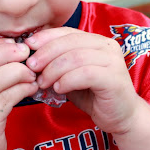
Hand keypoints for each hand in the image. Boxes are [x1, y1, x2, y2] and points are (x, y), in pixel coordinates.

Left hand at [25, 28, 139, 133]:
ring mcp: (113, 61)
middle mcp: (107, 46)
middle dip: (46, 53)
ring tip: (43, 82)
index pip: (68, 32)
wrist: (121, 117)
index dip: (46, 37)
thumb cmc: (94, 96)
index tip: (28, 45)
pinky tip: (58, 89)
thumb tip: (31, 57)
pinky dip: (67, 80)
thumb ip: (58, 64)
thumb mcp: (71, 76)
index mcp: (97, 41)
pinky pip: (85, 74)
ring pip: (76, 57)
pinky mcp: (115, 79)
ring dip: (54, 69)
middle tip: (31, 67)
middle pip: (70, 42)